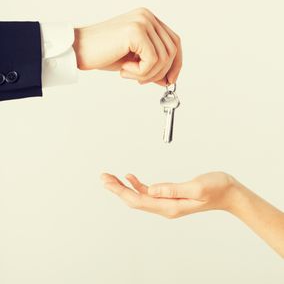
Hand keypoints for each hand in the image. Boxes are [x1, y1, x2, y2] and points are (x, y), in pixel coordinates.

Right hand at [73, 8, 181, 85]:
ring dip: (147, 74)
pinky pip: (152, 60)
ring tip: (128, 73)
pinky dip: (140, 72)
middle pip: (172, 50)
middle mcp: (147, 17)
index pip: (174, 42)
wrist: (78, 49)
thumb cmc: (103, 53)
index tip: (169, 80)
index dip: (176, 63)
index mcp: (148, 20)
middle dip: (160, 72)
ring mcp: (142, 21)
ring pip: (163, 58)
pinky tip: (124, 70)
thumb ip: (152, 65)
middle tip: (141, 80)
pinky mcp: (136, 31)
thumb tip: (168, 79)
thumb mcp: (134, 60)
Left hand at [101, 172, 235, 218]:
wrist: (229, 193)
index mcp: (170, 206)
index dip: (121, 191)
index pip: (138, 200)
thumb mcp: (196, 186)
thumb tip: (151, 190)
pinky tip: (131, 178)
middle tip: (103, 177)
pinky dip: (137, 185)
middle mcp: (166, 207)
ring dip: (124, 188)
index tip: (108, 181)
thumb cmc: (217, 188)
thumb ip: (173, 189)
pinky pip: (149, 193)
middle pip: (135, 200)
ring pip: (139, 197)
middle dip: (117, 189)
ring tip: (111, 178)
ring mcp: (167, 203)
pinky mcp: (170, 197)